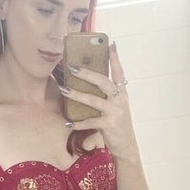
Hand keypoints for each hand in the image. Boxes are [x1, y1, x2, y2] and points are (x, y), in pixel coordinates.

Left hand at [60, 42, 135, 158]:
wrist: (126, 145)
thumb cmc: (117, 125)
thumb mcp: (115, 108)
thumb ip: (106, 97)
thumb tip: (86, 86)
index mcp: (122, 93)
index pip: (119, 72)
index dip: (115, 58)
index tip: (111, 43)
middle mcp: (120, 100)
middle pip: (103, 82)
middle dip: (87, 73)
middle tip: (72, 67)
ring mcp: (116, 112)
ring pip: (94, 100)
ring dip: (77, 95)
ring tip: (64, 89)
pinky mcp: (109, 124)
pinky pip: (91, 121)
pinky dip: (78, 123)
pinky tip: (68, 123)